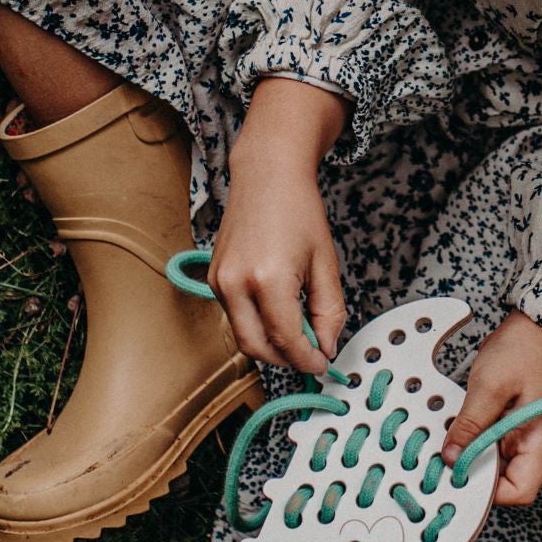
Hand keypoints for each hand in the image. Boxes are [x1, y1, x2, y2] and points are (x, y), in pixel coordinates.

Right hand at [213, 78, 348, 376]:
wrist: (267, 176)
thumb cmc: (299, 212)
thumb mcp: (326, 263)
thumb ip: (329, 311)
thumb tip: (325, 346)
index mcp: (268, 279)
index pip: (287, 340)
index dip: (307, 360)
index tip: (323, 364)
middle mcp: (236, 283)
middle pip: (257, 348)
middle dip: (287, 360)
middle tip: (311, 356)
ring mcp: (218, 281)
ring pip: (243, 336)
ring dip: (271, 345)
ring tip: (299, 332)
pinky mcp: (212, 278)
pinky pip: (234, 317)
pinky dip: (257, 325)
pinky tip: (279, 313)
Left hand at [445, 311, 541, 507]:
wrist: (535, 325)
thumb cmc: (523, 350)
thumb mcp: (491, 387)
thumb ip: (470, 425)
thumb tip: (451, 458)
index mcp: (538, 442)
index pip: (519, 492)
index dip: (489, 493)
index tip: (460, 476)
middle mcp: (531, 445)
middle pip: (502, 483)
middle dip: (473, 476)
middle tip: (443, 463)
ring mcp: (519, 436)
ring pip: (491, 464)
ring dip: (469, 458)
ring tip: (445, 445)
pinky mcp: (507, 425)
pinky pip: (487, 444)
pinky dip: (469, 442)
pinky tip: (453, 432)